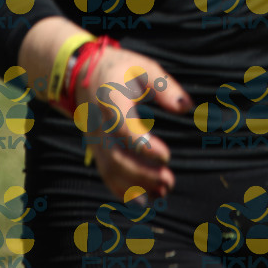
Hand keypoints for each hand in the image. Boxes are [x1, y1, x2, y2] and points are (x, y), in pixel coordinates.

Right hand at [73, 47, 190, 200]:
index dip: (143, 145)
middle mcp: (99, 124)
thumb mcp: (143, 66)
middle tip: (168, 180)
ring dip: (135, 186)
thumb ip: (165, 87)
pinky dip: (122, 190)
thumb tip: (186, 107)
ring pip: (111, 170)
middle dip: (142, 174)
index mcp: (110, 99)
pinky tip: (144, 200)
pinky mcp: (97, 150)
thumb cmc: (120, 69)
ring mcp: (96, 140)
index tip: (166, 155)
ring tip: (162, 192)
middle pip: (116, 156)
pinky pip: (106, 174)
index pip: (122, 127)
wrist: (82, 75)